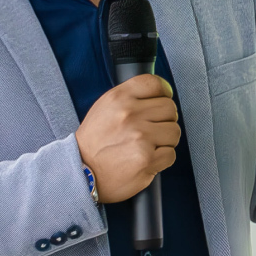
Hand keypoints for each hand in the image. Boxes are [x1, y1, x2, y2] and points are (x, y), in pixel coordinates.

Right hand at [75, 74, 179, 202]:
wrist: (81, 172)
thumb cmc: (95, 142)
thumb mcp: (105, 108)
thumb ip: (130, 97)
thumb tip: (159, 93)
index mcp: (119, 98)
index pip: (155, 84)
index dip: (164, 92)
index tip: (164, 99)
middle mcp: (130, 115)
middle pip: (170, 108)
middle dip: (164, 120)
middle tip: (151, 130)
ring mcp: (140, 137)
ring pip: (174, 132)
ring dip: (165, 141)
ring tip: (147, 146)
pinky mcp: (147, 159)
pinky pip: (170, 154)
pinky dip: (162, 159)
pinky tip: (146, 159)